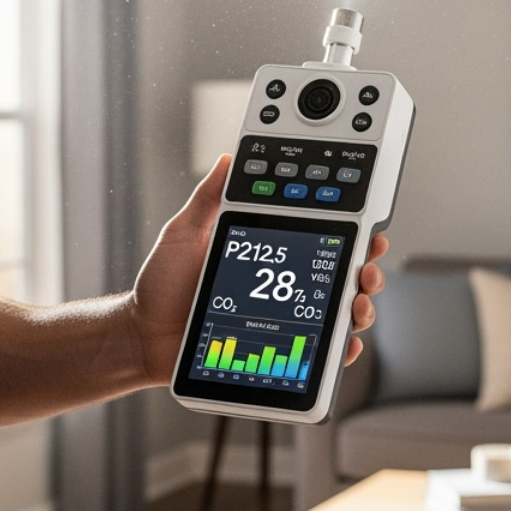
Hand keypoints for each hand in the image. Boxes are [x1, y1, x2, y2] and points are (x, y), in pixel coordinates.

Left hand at [130, 154, 388, 382]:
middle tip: (366, 268)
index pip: (319, 234)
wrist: (144, 335)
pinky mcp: (280, 348)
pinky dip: (342, 348)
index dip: (350, 228)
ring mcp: (285, 317)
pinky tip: (346, 342)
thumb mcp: (184, 232)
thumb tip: (228, 160)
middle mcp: (282, 284)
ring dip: (360, 305)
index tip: (366, 225)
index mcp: (267, 250)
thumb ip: (208, 198)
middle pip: (341, 273)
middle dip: (366, 268)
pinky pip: (320, 350)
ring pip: (339, 310)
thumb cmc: (161, 286)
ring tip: (357, 304)